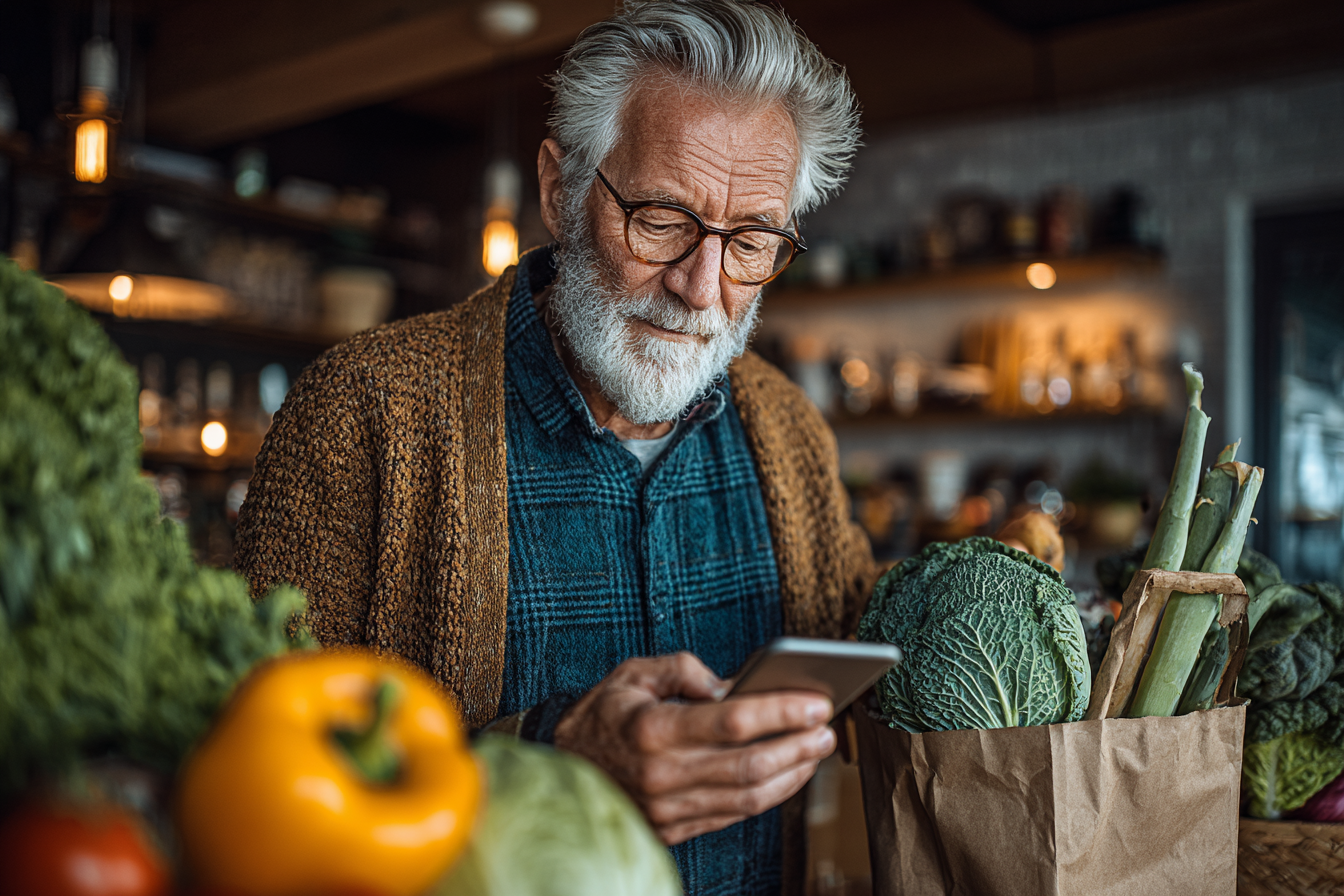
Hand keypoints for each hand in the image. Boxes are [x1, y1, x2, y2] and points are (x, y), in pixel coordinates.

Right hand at [552, 652, 834, 844]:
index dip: (781, 711)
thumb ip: (683, 670)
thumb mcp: (634, 673)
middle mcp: (662, 775)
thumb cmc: (605, 715)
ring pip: (748, 796)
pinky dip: (768, 794)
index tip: (816, 701)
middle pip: (750, 764)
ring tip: (816, 749)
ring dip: (792, 774)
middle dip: (798, 745)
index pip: (732, 722)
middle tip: (827, 727)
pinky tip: (788, 773)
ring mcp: (668, 810)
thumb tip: (733, 686)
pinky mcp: (673, 830)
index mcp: (652, 729)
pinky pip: (733, 814)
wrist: (562, 769)